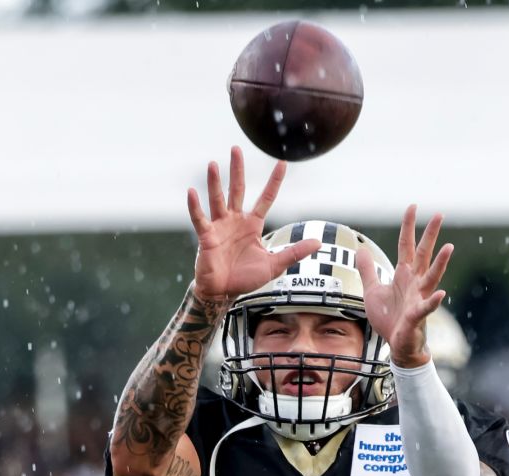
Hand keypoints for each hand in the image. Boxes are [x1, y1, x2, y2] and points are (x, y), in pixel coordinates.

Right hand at [187, 146, 321, 302]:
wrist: (223, 293)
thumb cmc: (246, 278)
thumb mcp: (274, 265)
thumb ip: (294, 253)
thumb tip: (317, 243)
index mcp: (252, 224)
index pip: (266, 198)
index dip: (274, 181)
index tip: (282, 163)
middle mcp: (235, 220)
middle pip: (237, 190)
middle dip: (237, 170)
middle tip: (236, 149)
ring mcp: (219, 226)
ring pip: (217, 199)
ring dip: (214, 182)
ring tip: (213, 163)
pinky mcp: (206, 236)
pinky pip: (200, 218)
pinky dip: (195, 206)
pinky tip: (191, 192)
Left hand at [355, 204, 454, 367]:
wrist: (398, 346)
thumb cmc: (389, 319)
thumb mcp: (372, 290)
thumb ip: (367, 270)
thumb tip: (360, 249)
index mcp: (403, 275)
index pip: (405, 245)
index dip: (408, 226)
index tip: (412, 206)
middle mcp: (414, 283)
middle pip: (423, 254)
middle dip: (430, 234)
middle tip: (439, 214)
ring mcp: (418, 298)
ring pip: (431, 277)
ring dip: (440, 263)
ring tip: (449, 247)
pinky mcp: (417, 316)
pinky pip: (426, 307)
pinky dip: (433, 301)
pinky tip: (441, 294)